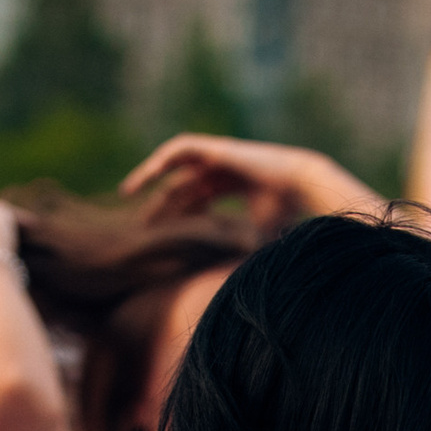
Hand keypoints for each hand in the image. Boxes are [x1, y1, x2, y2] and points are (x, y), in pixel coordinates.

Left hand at [121, 135, 381, 233]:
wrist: (301, 186)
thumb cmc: (287, 213)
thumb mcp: (256, 235)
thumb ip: (240, 249)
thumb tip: (233, 282)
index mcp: (234, 185)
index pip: (198, 197)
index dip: (178, 214)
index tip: (159, 233)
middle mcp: (225, 169)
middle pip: (184, 185)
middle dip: (162, 203)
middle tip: (141, 224)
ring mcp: (220, 156)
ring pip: (177, 163)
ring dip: (151, 174)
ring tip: (129, 191)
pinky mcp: (218, 148)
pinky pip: (182, 148)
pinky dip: (163, 158)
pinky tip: (147, 175)